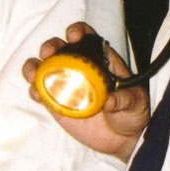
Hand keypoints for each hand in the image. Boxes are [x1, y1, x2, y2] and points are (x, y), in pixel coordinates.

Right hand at [23, 22, 149, 160]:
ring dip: (34, 66)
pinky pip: (39, 91)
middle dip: (50, 46)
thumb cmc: (131, 114)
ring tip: (33, 75)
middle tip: (48, 54)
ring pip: (43, 67)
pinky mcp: (55, 101)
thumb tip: (109, 101)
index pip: (86, 37)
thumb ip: (125, 100)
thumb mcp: (136, 104)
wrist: (121, 139)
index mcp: (99, 60)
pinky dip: (34, 90)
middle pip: (59, 48)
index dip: (78, 32)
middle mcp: (79, 67)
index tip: (73, 38)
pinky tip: (36, 94)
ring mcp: (64, 83)